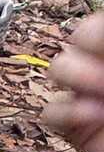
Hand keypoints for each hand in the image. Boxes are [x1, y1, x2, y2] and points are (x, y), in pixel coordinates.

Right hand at [44, 11, 103, 151]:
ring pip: (60, 68)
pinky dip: (69, 113)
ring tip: (103, 92)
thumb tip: (103, 71)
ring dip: (78, 76)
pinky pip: (52, 112)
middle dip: (92, 50)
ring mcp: (90, 94)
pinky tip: (95, 116)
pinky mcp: (75, 125)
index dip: (102, 33)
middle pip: (80, 36)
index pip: (102, 26)